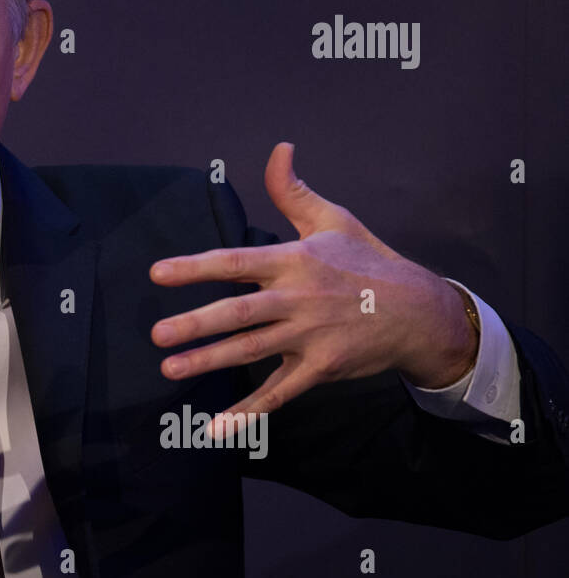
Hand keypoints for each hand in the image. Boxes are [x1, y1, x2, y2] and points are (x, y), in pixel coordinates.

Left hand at [148, 143, 477, 427]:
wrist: (420, 312)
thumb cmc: (368, 262)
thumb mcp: (332, 220)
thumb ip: (293, 191)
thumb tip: (279, 149)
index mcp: (294, 261)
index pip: (235, 261)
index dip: (195, 267)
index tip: (157, 273)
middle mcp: (297, 299)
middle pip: (238, 312)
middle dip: (196, 324)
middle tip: (158, 335)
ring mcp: (309, 337)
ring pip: (251, 351)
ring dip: (209, 361)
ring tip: (170, 369)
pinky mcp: (320, 369)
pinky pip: (277, 394)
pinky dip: (247, 413)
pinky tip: (216, 428)